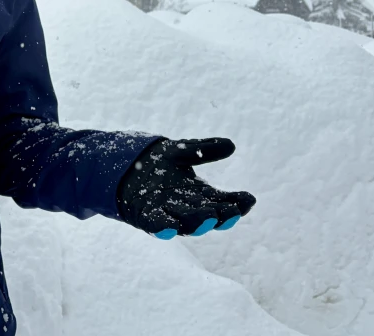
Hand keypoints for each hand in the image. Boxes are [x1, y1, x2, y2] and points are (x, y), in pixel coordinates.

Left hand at [116, 137, 255, 239]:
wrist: (124, 165)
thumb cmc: (157, 161)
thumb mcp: (181, 151)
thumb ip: (203, 149)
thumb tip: (231, 145)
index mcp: (198, 194)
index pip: (222, 200)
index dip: (236, 202)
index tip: (249, 199)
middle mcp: (186, 207)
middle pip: (208, 214)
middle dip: (221, 215)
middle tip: (233, 213)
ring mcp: (167, 213)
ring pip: (186, 223)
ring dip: (198, 222)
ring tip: (209, 218)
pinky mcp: (146, 216)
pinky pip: (157, 225)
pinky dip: (164, 228)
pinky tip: (171, 228)